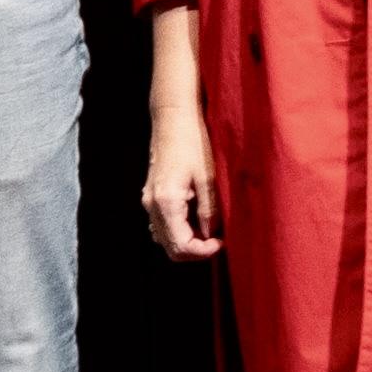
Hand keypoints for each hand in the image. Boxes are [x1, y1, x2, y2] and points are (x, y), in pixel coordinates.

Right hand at [139, 101, 224, 262]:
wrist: (173, 119)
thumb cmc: (193, 143)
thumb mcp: (208, 178)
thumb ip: (209, 211)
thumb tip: (211, 236)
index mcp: (166, 202)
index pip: (181, 245)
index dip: (203, 252)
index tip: (222, 242)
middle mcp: (152, 204)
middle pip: (170, 248)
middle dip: (195, 252)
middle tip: (218, 240)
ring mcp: (148, 200)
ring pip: (164, 238)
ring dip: (186, 242)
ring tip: (209, 231)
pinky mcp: (151, 195)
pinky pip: (161, 225)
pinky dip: (177, 232)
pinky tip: (196, 222)